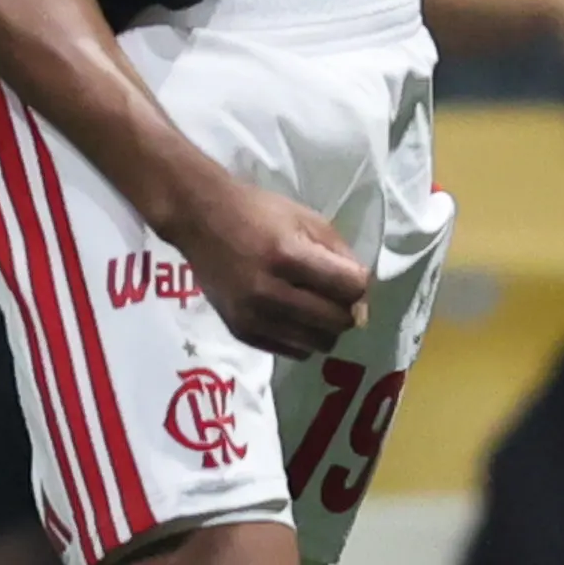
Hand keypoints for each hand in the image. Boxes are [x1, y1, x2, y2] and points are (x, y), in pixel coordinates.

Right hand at [173, 176, 370, 358]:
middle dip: (345, 308)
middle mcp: (269, 291)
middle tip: (333, 293)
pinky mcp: (242, 332)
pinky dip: (302, 337)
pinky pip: (293, 352)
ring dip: (326, 326)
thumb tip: (363, 300)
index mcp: (288, 255)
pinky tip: (293, 315)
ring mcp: (253, 316)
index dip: (358, 282)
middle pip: (338, 321)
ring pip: (318, 343)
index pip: (350, 287)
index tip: (349, 275)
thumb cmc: (258, 212)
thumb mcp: (306, 219)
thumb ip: (341, 255)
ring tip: (314, 305)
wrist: (201, 220)